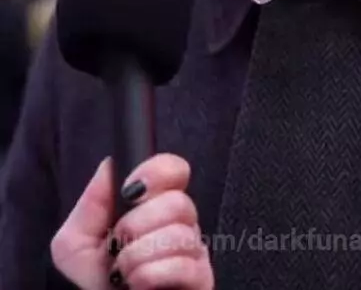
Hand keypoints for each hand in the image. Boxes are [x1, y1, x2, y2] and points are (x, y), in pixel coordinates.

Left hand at [51, 153, 213, 289]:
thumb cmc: (91, 286)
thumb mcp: (76, 243)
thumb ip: (92, 201)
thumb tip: (110, 165)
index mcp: (153, 208)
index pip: (174, 169)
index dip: (156, 172)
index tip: (130, 191)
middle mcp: (179, 225)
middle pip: (179, 201)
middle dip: (137, 225)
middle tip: (119, 245)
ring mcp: (193, 254)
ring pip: (180, 233)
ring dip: (140, 255)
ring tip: (125, 274)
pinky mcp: (202, 281)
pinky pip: (185, 264)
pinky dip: (152, 274)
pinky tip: (139, 285)